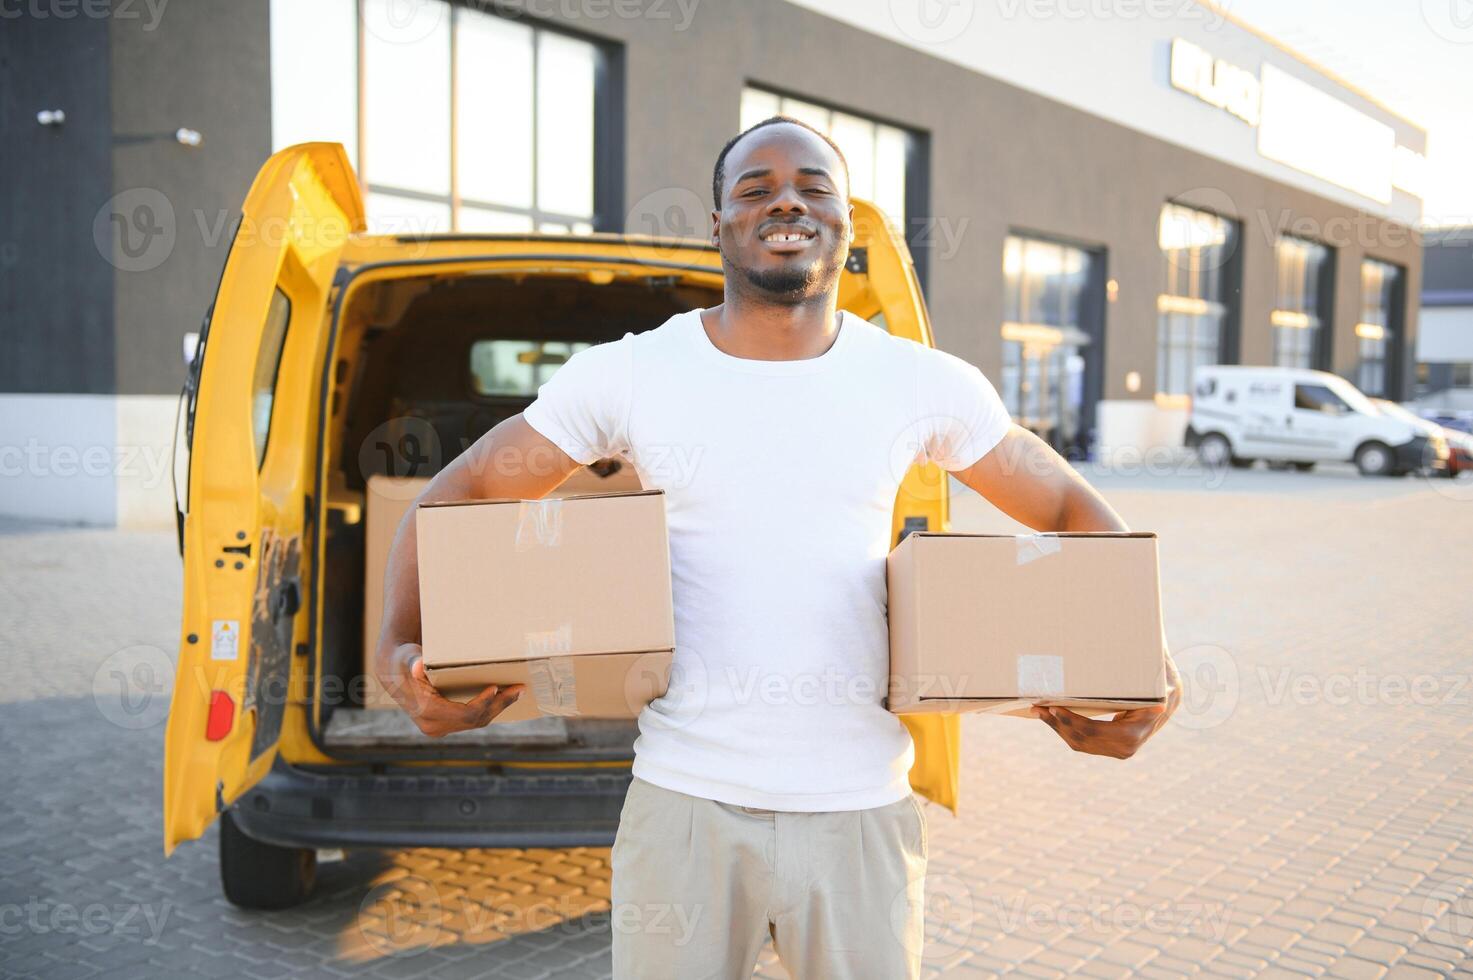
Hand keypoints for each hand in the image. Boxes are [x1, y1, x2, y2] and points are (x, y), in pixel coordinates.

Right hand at [381, 642, 526, 737]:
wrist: (394, 672)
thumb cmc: (403, 660)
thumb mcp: (407, 657)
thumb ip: (413, 662)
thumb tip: (417, 666)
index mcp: (427, 712)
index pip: (464, 714)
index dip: (484, 703)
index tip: (497, 688)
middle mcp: (433, 726)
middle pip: (475, 720)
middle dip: (499, 705)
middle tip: (520, 690)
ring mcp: (439, 728)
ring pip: (476, 722)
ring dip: (497, 708)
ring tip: (516, 693)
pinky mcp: (445, 725)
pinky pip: (471, 720)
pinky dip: (488, 708)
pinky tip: (502, 697)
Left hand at [1031, 650, 1181, 758]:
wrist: (1165, 699)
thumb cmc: (1158, 680)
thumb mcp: (1157, 674)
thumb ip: (1150, 671)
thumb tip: (1144, 658)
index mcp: (1137, 730)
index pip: (1098, 732)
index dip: (1074, 723)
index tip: (1055, 709)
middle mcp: (1128, 746)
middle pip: (1085, 740)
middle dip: (1058, 723)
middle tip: (1038, 708)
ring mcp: (1118, 750)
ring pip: (1080, 743)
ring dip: (1057, 727)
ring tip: (1037, 711)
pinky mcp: (1109, 748)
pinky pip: (1083, 742)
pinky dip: (1065, 729)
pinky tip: (1049, 717)